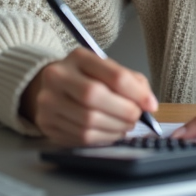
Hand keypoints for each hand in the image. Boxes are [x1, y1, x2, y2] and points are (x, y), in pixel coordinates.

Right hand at [20, 49, 157, 145]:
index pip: (113, 75)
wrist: (50, 87)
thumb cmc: (86, 78)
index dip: (136, 93)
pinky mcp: (46, 123)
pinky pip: (80, 137)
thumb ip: (131, 82)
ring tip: (125, 125)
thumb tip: (149, 104)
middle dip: (123, 111)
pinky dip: (102, 138)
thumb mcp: (107, 70)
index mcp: (78, 57)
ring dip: (114, 128)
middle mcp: (57, 76)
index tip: (150, 105)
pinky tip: (110, 132)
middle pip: (95, 96)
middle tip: (136, 117)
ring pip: (87, 121)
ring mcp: (47, 101)